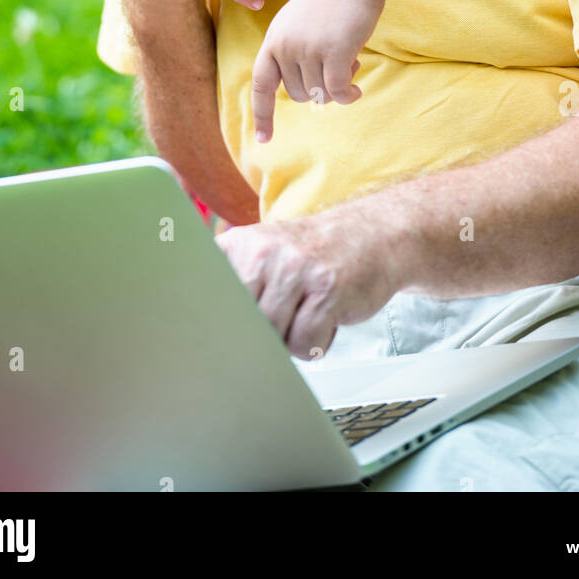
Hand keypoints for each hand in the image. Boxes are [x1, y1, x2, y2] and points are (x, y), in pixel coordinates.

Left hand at [215, 199, 403, 357]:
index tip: (213, 338)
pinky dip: (316, 342)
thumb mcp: (264, 254)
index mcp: (239, 244)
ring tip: (306, 311)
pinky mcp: (327, 289)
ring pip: (273, 338)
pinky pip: (304, 343)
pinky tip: (326, 316)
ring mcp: (296, 268)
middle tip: (282, 315)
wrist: (373, 234)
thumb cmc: (313, 255)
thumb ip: (233, 285)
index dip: (212, 325)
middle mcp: (264, 251)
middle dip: (260, 334)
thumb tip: (205, 337)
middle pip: (241, 324)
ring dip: (291, 337)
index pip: (207, 296)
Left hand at [250, 0, 385, 140]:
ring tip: (350, 61)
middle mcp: (285, 46)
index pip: (262, 84)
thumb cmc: (331, 1)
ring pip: (321, 93)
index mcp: (274, 40)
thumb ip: (296, 55)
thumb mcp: (301, 25)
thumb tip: (310, 95)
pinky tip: (357, 90)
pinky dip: (348, 95)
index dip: (263, 113)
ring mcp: (308, 50)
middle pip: (299, 93)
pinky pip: (338, 91)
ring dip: (338, 86)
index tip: (263, 139)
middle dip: (320, 88)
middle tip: (339, 66)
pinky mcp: (333, 52)